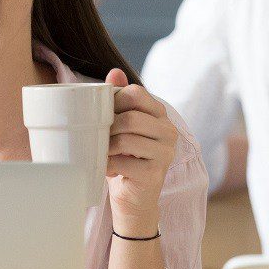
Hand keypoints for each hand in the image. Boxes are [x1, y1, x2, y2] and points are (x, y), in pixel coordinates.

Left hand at [104, 69, 177, 236]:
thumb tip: (115, 71)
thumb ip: (119, 98)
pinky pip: (123, 162)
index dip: (115, 101)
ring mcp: (165, 154)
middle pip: (131, 117)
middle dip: (108, 126)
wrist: (133, 197)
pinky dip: (108, 165)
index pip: (137, 93)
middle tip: (99, 137)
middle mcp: (168, 131)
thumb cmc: (124, 157)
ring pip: (126, 139)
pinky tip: (108, 169)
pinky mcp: (155, 174)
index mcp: (160, 115)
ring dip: (106, 146)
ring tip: (103, 153)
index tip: (104, 114)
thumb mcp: (121, 126)